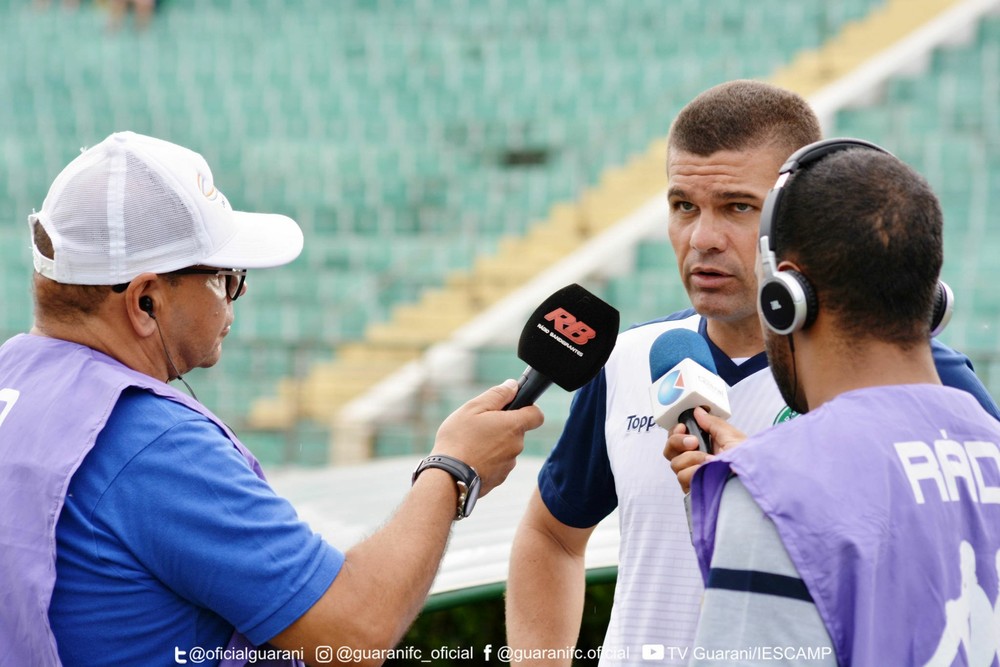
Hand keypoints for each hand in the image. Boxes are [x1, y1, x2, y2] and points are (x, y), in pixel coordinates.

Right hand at [432, 379, 543, 495]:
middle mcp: (516, 446)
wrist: (448, 477)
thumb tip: (513, 385)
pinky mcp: (499, 479)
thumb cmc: (458, 439)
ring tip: (471, 444)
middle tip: (479, 425)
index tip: (513, 407)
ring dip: (494, 444)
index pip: (537, 415)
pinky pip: (498, 464)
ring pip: (506, 448)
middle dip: (502, 426)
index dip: (528, 408)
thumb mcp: (473, 408)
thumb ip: (497, 395)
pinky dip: (488, 460)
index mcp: (513, 426)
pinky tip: (471, 459)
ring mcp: (509, 465)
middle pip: (517, 431)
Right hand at [663, 407, 746, 493]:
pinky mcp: (694, 489)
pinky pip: (682, 477)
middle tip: (694, 442)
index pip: (676, 439)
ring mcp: (693, 476)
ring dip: (691, 458)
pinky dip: (693, 471)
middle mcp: (694, 461)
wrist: (753, 477)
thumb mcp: (731, 435)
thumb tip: (698, 411)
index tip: (683, 427)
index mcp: (702, 447)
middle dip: (677, 441)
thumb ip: (712, 423)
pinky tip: (706, 470)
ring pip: (675, 464)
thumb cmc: (748, 459)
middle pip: (669, 451)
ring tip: (709, 459)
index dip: (675, 432)